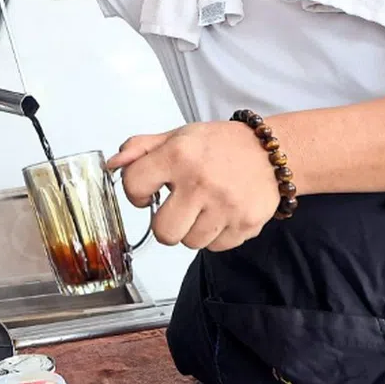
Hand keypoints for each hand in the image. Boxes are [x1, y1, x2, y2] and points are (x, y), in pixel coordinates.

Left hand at [108, 122, 279, 251]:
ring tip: (203, 208)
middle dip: (165, 223)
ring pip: (189, 243)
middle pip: (163, 231)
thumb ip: (141, 149)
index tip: (146, 192)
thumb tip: (113, 164)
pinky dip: (215, 235)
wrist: (271, 152)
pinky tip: (221, 214)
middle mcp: (201, 182)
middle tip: (176, 208)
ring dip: (191, 230)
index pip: (134, 185)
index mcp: (179, 155)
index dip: (135, 192)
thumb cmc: (220, 145)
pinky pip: (215, 247)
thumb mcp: (178, 136)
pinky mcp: (246, 225)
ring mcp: (226, 207)